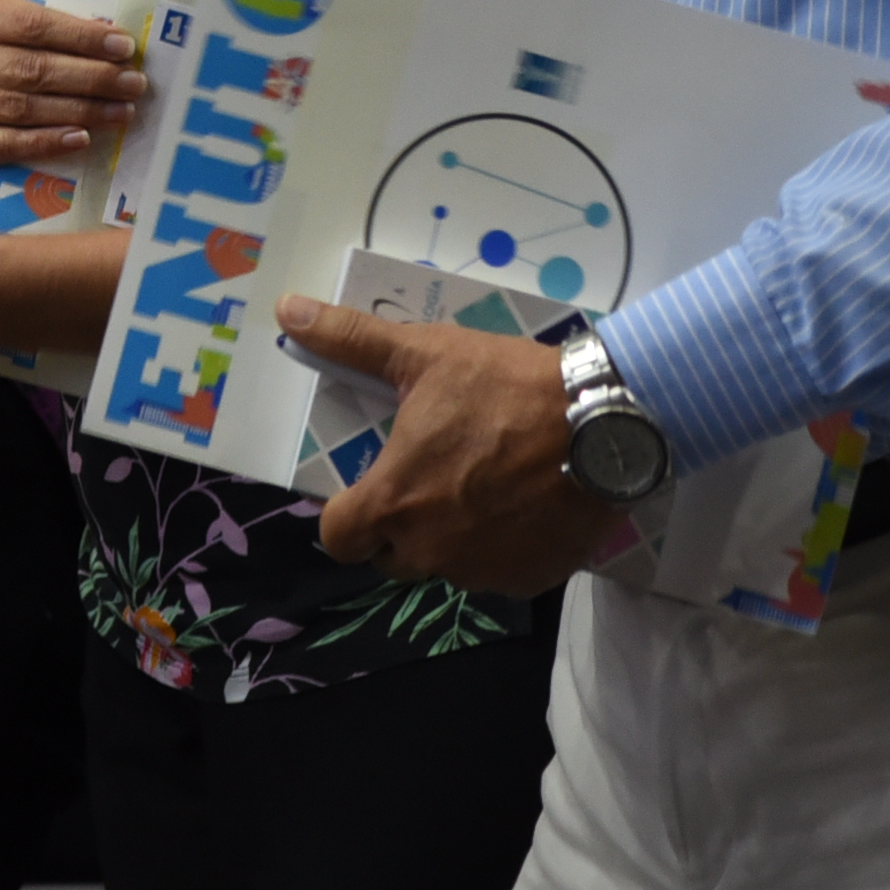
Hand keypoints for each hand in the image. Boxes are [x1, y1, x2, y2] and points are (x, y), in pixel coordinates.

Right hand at [0, 0, 140, 173]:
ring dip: (81, 112)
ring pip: (23, 108)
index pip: (32, 25)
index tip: (124, 47)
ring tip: (121, 112)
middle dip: (91, 78)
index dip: (82, 37)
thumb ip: (46, 29)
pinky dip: (47, 142)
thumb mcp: (4, 24)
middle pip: (31, 68)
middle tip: (133, 84)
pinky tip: (81, 138)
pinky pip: (5, 145)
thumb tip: (111, 40)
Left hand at [288, 298, 619, 596]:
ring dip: (454, 536)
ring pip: (447, 565)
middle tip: (435, 474)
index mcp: (394, 502)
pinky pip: (499, 572)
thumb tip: (286, 309)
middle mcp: (430, 551)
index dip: (348, 514)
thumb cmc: (504, 386)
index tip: (372, 484)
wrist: (603, 420)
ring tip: (488, 483)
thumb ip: (351, 340)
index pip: (340, 538)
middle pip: (392, 556)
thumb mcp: (424, 353)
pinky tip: (525, 504)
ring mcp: (482, 572)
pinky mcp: (530, 580)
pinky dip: (504, 547)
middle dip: (402, 524)